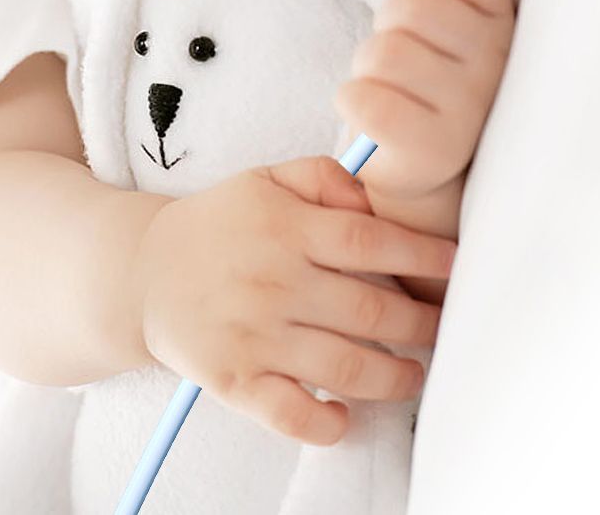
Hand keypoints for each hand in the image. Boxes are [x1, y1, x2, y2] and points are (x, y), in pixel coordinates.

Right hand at [133, 156, 455, 445]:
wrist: (144, 272)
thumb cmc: (216, 224)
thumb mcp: (263, 180)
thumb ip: (321, 176)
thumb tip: (370, 200)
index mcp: (284, 229)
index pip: (371, 242)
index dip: (423, 256)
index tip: (455, 266)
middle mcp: (273, 283)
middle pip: (371, 312)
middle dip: (422, 325)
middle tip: (442, 327)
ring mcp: (253, 336)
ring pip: (346, 369)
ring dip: (396, 378)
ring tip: (413, 373)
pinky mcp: (233, 379)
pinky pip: (291, 415)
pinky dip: (327, 424)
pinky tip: (345, 414)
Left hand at [335, 0, 514, 200]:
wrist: (420, 168)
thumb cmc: (419, 82)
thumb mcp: (430, 17)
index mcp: (501, 23)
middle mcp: (496, 65)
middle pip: (410, 7)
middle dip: (385, 28)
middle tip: (395, 60)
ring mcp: (469, 110)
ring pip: (383, 52)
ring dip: (366, 69)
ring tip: (386, 89)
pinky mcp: (433, 149)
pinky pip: (364, 100)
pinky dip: (351, 103)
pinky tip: (370, 116)